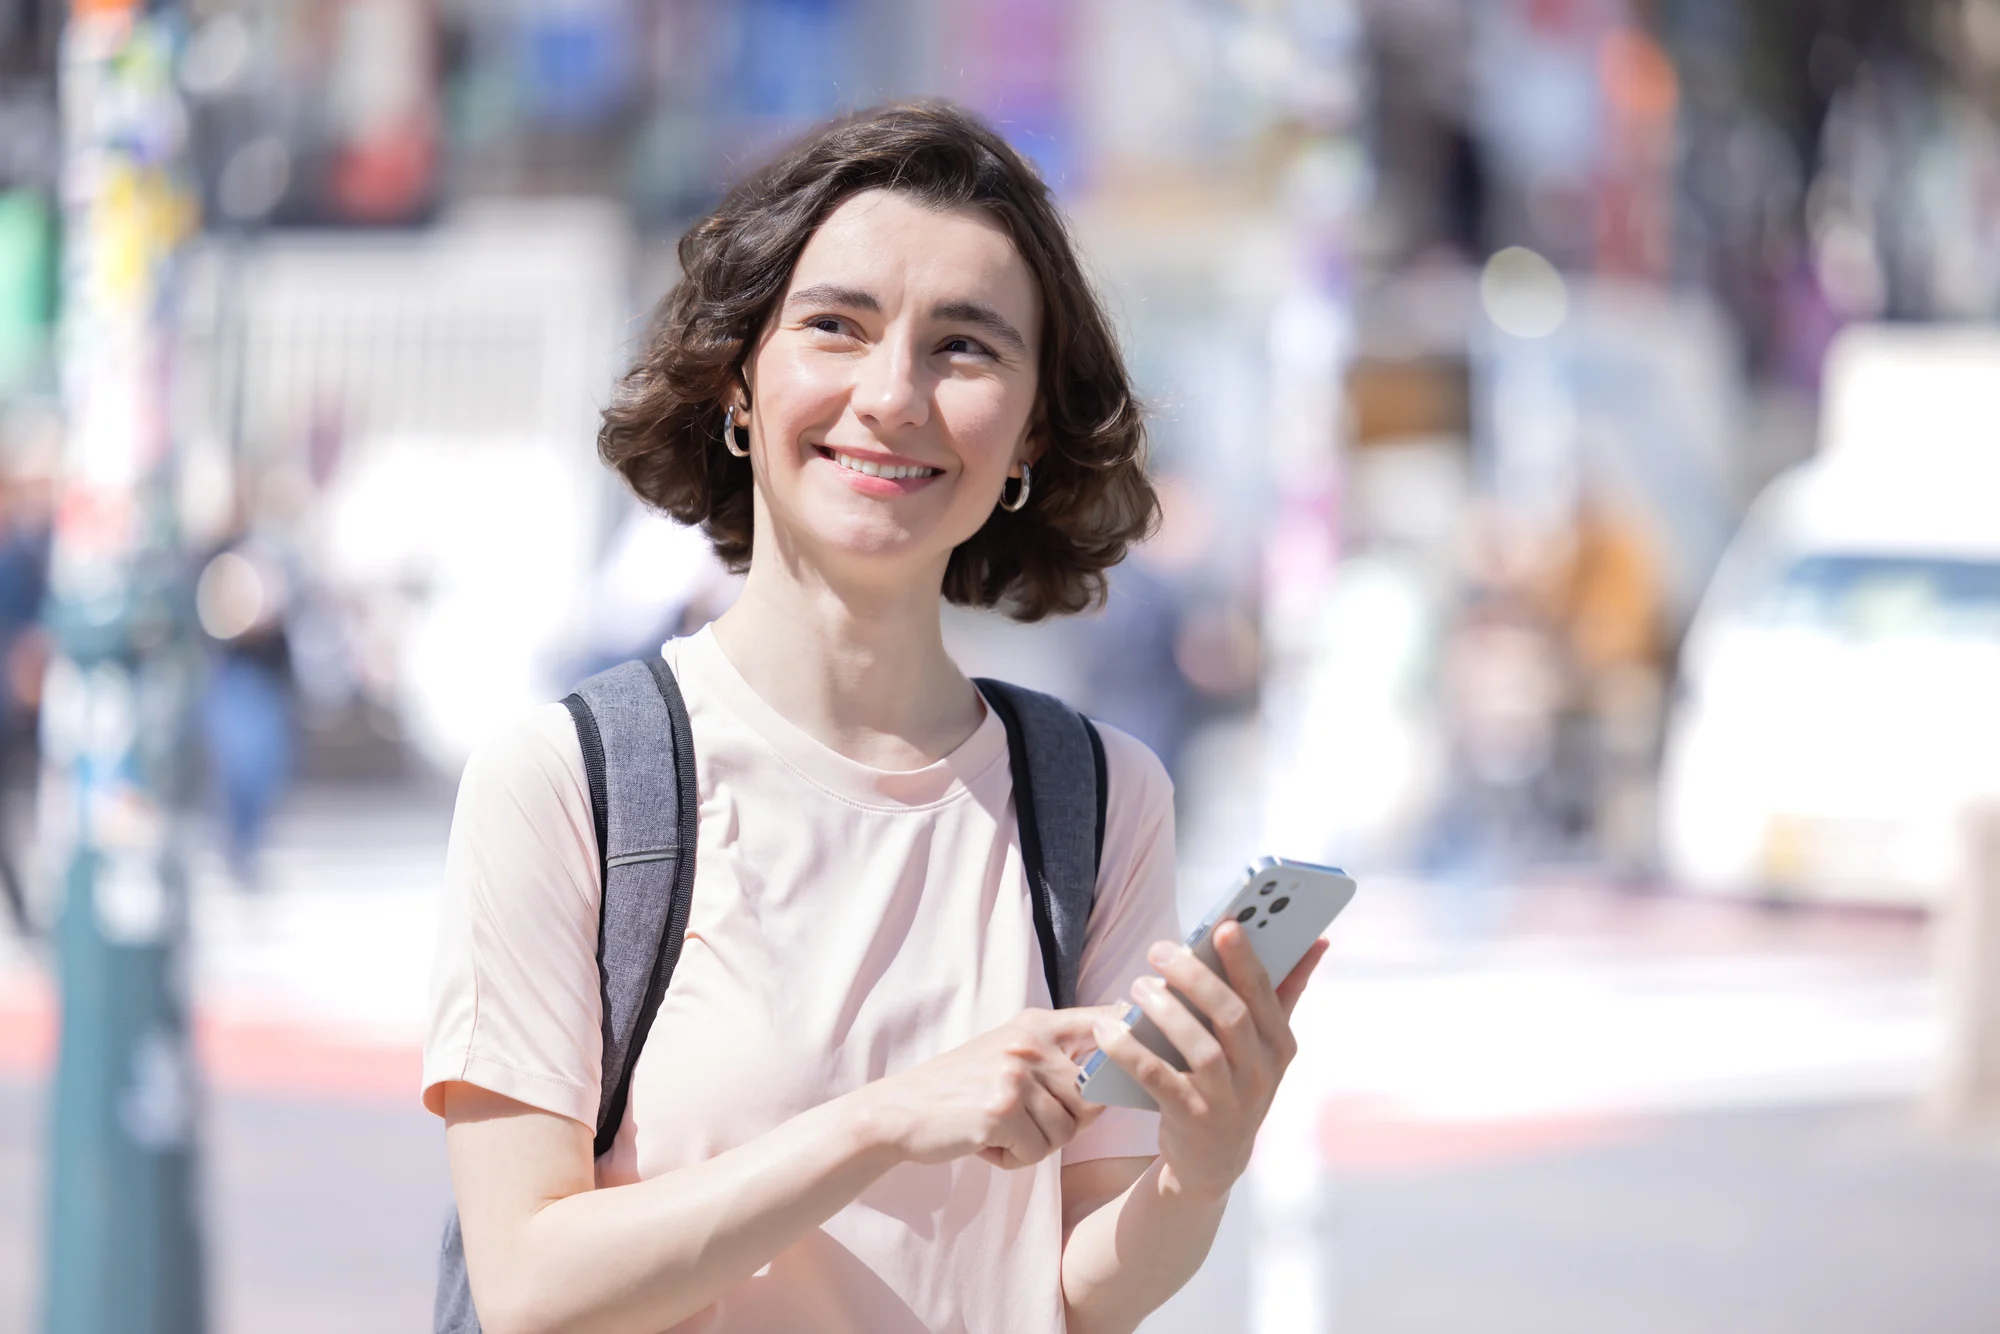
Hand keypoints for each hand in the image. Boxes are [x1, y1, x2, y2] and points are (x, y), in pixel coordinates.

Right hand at [859, 1008, 1110, 1170]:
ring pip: (1066, 1132)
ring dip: (1036, 1144)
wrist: (901, 1111)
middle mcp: (1030, 1043)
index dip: (1133, 1039)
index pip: (1106, 1022)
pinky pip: (1037, 1152)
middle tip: (1024, 1121)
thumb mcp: (1009, 1054)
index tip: (1145, 1054)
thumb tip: (1119, 1074)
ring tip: (998, 1130)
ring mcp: (1015, 1075)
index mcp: (1037, 1025)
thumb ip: (1056, 1058)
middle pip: (1092, 1097)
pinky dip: (1013, 1159)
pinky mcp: (1001, 1110)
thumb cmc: (961, 1089)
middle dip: (1067, 1122)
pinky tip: (984, 1143)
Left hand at [1094, 922, 1327, 1201]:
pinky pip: (1158, 1079)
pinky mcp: (1192, 1120)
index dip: (1246, 958)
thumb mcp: (1267, 1045)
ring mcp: (1228, 1100)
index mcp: (1279, 1045)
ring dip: (1165, 1012)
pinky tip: (1108, 1030)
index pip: (1266, 992)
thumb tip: (1318, 939)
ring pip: (1201, 1049)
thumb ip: (1287, 991)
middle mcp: (1260, 1073)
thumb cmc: (1237, 1083)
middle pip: (1232, 1016)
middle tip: (1159, 950)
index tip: (1225, 924)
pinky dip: (1130, 1052)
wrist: (1213, 1161)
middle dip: (1197, 977)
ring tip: (1137, 987)